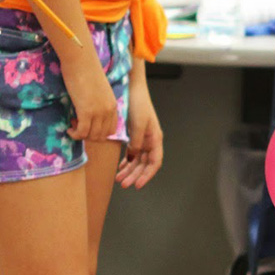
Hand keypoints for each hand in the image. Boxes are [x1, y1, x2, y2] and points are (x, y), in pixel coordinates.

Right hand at [62, 54, 118, 140]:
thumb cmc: (86, 71)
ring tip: (73, 125)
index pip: (111, 130)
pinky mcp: (87, 112)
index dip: (98, 132)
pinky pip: (82, 133)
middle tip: (78, 126)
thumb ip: (98, 102)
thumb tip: (89, 112)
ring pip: (92, 136)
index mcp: (113, 105)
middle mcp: (108, 110)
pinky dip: (75, 134)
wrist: (81, 61)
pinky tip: (69, 129)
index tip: (87, 125)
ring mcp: (99, 112)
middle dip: (89, 136)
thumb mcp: (98, 90)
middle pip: (102, 136)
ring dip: (81, 135)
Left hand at [117, 71, 162, 188]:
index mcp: (155, 139)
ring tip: (119, 179)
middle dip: (135, 175)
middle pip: (144, 164)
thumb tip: (133, 156)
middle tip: (124, 184)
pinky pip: (132, 153)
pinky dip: (126, 162)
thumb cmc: (138, 104)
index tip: (138, 185)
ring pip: (137, 161)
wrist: (132, 89)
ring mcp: (143, 139)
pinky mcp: (135, 135)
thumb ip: (137, 142)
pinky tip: (120, 168)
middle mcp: (151, 141)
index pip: (155, 163)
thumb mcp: (138, 124)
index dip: (147, 175)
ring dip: (129, 171)